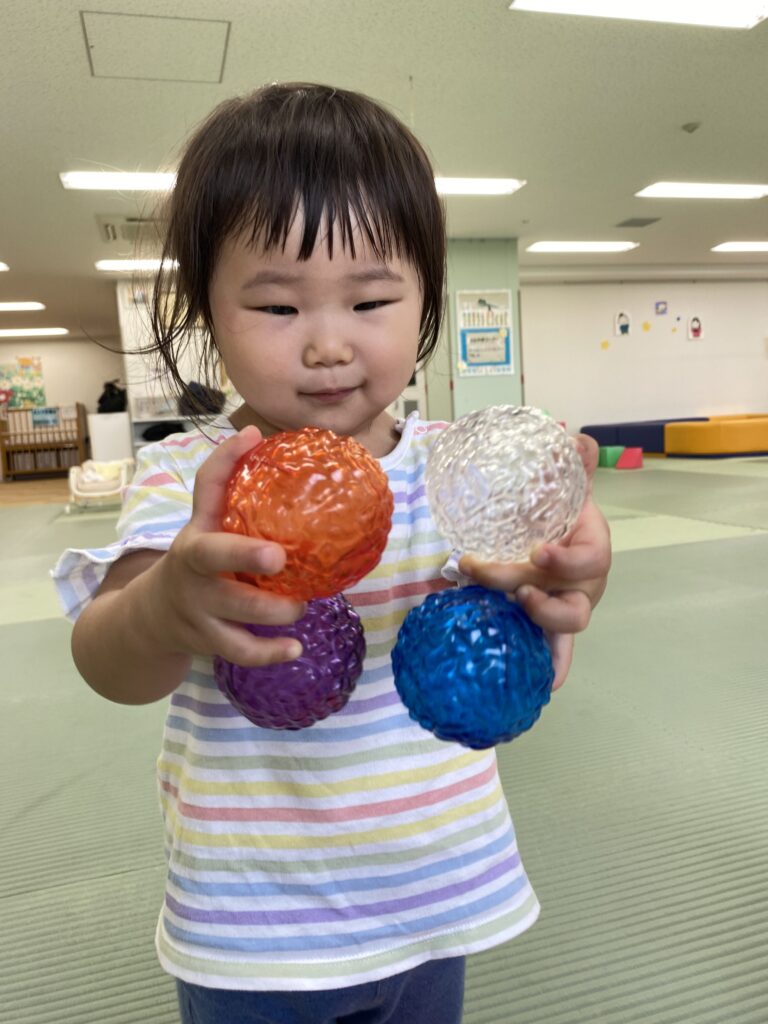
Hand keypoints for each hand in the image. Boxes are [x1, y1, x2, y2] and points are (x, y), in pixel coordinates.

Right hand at [145, 426, 305, 666]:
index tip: (253, 443)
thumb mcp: (201, 519)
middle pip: (214, 562)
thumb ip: (223, 478)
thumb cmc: (195, 558)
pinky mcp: (207, 642)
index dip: (226, 466)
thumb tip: (256, 431)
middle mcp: (194, 573)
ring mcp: (199, 610)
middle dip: (246, 559)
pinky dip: (270, 654)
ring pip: (234, 617)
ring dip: (274, 614)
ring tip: (300, 606)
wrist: (151, 615)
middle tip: (282, 560)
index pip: (205, 493)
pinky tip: (295, 649)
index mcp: (197, 536)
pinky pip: (240, 652)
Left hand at [459, 433, 610, 689]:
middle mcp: (583, 581)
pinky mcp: (546, 623)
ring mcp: (567, 604)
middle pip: (571, 598)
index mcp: (589, 545)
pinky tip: (542, 688)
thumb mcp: (565, 483)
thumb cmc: (559, 509)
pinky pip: (555, 650)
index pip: (591, 557)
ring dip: (538, 622)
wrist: (552, 528)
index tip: (540, 552)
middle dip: (534, 594)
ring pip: (565, 624)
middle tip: (486, 574)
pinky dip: (552, 668)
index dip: (568, 560)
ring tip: (508, 608)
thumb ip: (572, 461)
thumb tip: (574, 439)